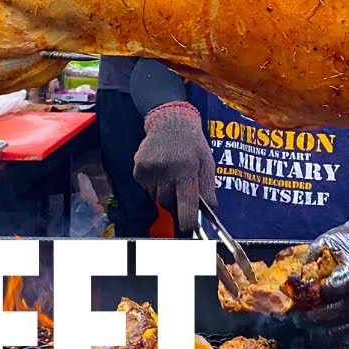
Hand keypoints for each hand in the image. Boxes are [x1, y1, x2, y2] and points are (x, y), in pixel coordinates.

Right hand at [132, 102, 216, 231]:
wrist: (170, 121)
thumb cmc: (193, 145)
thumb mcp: (208, 164)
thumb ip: (208, 190)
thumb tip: (210, 214)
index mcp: (187, 169)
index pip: (186, 205)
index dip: (188, 221)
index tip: (189, 228)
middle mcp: (166, 170)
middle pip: (168, 204)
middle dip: (176, 205)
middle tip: (182, 192)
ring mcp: (149, 169)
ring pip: (156, 198)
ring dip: (165, 194)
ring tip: (172, 175)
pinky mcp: (138, 169)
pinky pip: (146, 188)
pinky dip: (155, 185)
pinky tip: (161, 170)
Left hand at [304, 191, 348, 335]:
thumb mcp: (331, 240)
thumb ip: (312, 257)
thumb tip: (295, 277)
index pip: (333, 288)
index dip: (315, 294)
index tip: (300, 297)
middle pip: (341, 309)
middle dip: (318, 317)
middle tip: (299, 319)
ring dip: (329, 328)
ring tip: (310, 329)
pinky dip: (344, 330)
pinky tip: (329, 332)